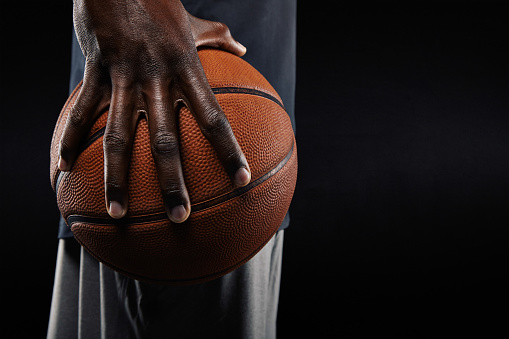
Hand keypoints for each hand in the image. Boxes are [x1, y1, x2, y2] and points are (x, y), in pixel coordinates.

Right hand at [59, 0, 250, 222]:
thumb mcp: (195, 23)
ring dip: (118, 178)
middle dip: (173, 183)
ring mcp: (125, 77)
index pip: (215, 119)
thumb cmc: (159, 2)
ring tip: (118, 212)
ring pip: (121, 136)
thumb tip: (245, 52)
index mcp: (188, 71)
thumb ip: (220, 40)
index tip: (243, 181)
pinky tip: (63, 168)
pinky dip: (72, 140)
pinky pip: (82, 112)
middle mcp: (159, 80)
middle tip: (181, 218)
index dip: (230, 151)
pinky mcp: (96, 71)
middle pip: (167, 141)